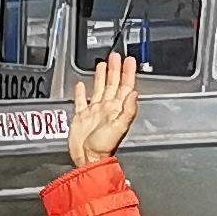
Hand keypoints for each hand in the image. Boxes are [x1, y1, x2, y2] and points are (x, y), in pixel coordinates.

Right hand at [61, 50, 138, 170]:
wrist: (87, 159)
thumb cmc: (103, 147)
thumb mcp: (119, 127)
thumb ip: (128, 110)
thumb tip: (135, 93)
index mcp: (117, 110)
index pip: (125, 86)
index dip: (128, 73)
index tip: (130, 61)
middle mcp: (107, 109)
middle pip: (113, 84)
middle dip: (115, 69)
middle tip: (115, 56)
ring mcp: (94, 112)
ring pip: (99, 89)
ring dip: (101, 76)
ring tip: (102, 64)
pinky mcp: (81, 117)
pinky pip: (81, 101)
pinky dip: (81, 92)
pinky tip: (81, 85)